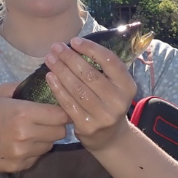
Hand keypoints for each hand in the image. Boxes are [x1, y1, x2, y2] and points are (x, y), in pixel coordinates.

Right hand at [0, 82, 69, 172]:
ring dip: (46, 139)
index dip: (62, 112)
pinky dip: (34, 151)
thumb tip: (45, 82)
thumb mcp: (0, 93)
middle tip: (47, 121)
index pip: (60, 115)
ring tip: (33, 132)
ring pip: (50, 145)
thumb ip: (23, 86)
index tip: (59, 109)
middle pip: (60, 132)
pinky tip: (22, 144)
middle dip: (57, 126)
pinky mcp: (20, 166)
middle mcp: (26, 134)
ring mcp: (23, 153)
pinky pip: (38, 157)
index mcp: (23, 113)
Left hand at [44, 37, 136, 151]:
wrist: (110, 137)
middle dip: (70, 58)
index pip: (110, 61)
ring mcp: (103, 116)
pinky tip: (50, 77)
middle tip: (56, 47)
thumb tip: (76, 44)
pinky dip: (58, 88)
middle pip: (90, 75)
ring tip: (50, 59)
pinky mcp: (87, 126)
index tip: (74, 41)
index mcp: (128, 86)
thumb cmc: (108, 102)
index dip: (91, 49)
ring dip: (61, 71)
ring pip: (78, 89)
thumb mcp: (115, 85)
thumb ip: (103, 68)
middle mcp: (118, 101)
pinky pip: (69, 104)